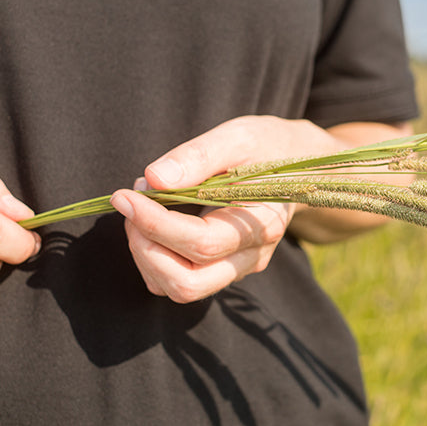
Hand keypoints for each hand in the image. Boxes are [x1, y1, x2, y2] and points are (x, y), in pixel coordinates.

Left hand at [109, 116, 411, 302]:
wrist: (301, 165)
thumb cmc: (270, 146)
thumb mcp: (239, 137)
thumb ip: (197, 156)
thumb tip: (152, 179)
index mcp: (263, 224)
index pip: (200, 243)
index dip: (155, 223)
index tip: (125, 195)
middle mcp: (253, 256)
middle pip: (187, 283)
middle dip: (145, 248)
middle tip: (130, 205)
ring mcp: (239, 267)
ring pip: (179, 288)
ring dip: (146, 255)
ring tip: (140, 210)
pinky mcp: (225, 268)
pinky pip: (181, 281)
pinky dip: (155, 259)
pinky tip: (154, 223)